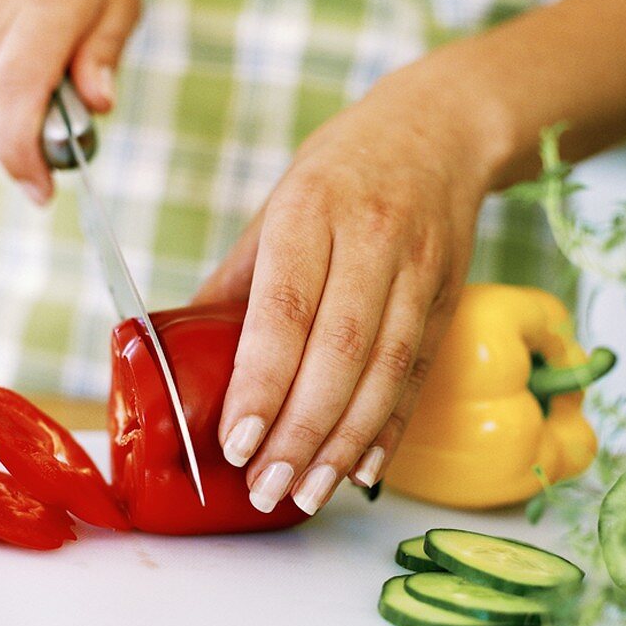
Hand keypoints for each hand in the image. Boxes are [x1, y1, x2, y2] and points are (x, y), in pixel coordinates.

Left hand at [193, 62, 497, 515]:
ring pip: (385, 372)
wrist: (439, 132)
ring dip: (345, 444)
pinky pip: (418, 374)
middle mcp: (370, 241)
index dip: (262, 382)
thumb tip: (176, 353)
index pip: (286, 309)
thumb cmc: (339, 170)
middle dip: (302, 431)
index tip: (237, 442)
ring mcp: (418, 271)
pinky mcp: (448, 298)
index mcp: (310, 211)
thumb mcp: (275, 207)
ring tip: (308, 493)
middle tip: (268, 487)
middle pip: (340, 352)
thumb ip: (234, 282)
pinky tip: (361, 468)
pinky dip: (390, 428)